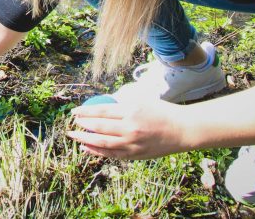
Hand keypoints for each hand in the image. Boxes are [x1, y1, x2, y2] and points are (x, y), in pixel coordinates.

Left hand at [66, 99, 185, 159]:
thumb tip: (103, 101)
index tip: (74, 112)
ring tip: (74, 137)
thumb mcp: (142, 100)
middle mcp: (130, 128)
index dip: (85, 112)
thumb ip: (122, 102)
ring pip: (103, 143)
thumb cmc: (161, 111)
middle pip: (99, 127)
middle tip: (72, 123)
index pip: (102, 111)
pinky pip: (112, 154)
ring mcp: (132, 144)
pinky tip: (87, 148)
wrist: (182, 130)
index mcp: (131, 111)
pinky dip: (97, 151)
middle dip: (82, 126)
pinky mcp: (135, 155)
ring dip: (85, 140)